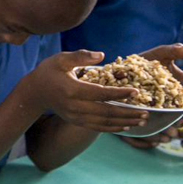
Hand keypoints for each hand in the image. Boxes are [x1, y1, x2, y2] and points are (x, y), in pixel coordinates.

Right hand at [21, 51, 148, 132]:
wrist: (35, 93)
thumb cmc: (49, 72)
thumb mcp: (61, 59)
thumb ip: (81, 56)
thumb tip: (102, 55)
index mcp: (72, 90)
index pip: (100, 93)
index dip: (119, 93)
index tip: (136, 92)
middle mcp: (74, 106)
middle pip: (106, 112)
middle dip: (128, 112)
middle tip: (147, 112)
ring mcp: (75, 116)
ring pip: (104, 122)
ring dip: (124, 122)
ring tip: (142, 120)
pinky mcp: (76, 122)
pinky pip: (98, 128)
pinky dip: (113, 128)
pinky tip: (127, 126)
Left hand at [114, 44, 182, 148]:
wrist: (117, 75)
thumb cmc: (141, 63)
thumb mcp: (156, 55)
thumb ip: (171, 51)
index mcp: (181, 84)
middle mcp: (176, 100)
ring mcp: (165, 111)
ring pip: (174, 122)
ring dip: (177, 127)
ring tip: (176, 129)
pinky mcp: (150, 120)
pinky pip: (156, 132)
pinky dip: (158, 136)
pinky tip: (160, 138)